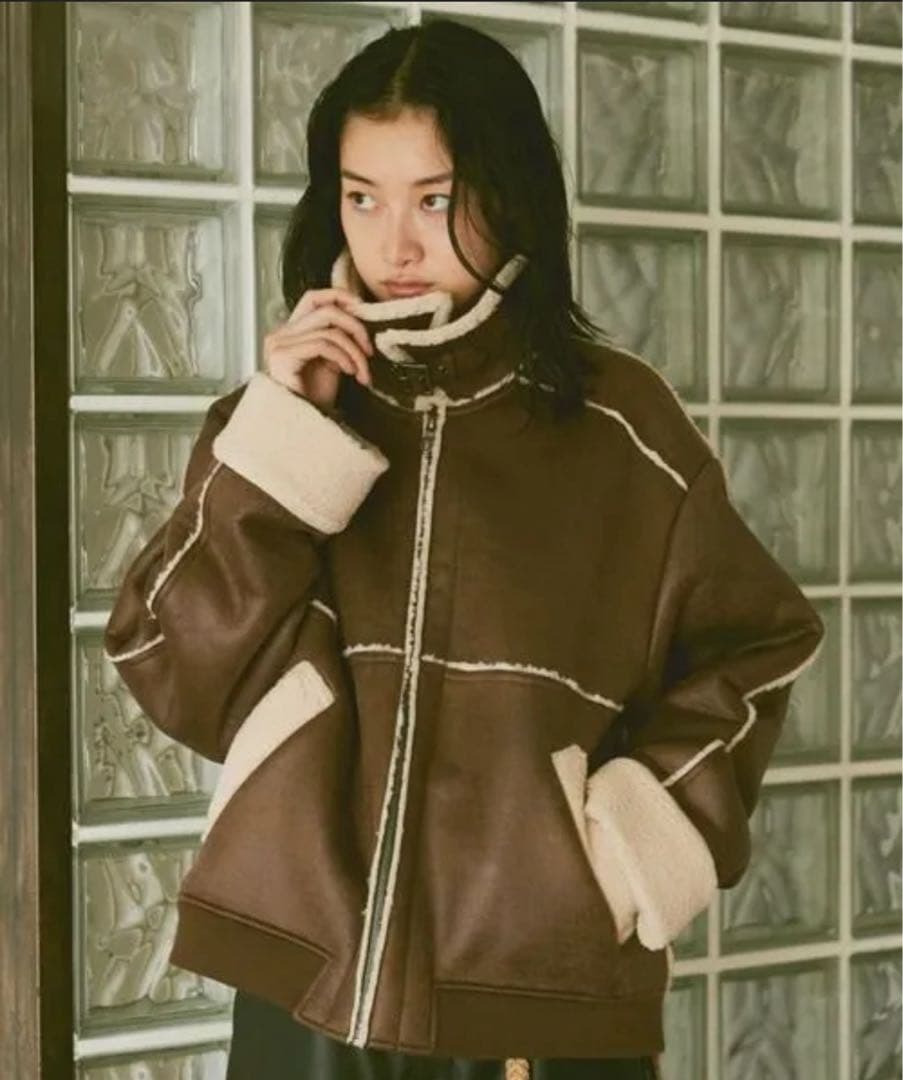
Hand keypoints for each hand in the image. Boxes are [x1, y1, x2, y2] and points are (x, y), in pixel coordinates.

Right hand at [262, 287, 373, 409]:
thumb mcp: (332, 360)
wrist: (306, 428)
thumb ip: (337, 337)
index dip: (340, 296)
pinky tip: (351, 373)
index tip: (364, 308)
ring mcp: (278, 344)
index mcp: (290, 331)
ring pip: (329, 329)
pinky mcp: (283, 356)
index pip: (314, 298)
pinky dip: (344, 357)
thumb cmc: (317, 399)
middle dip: (355, 327)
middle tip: (369, 349)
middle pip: (325, 309)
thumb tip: (359, 314)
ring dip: (354, 351)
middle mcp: (280, 334)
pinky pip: (323, 344)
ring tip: (362, 371)